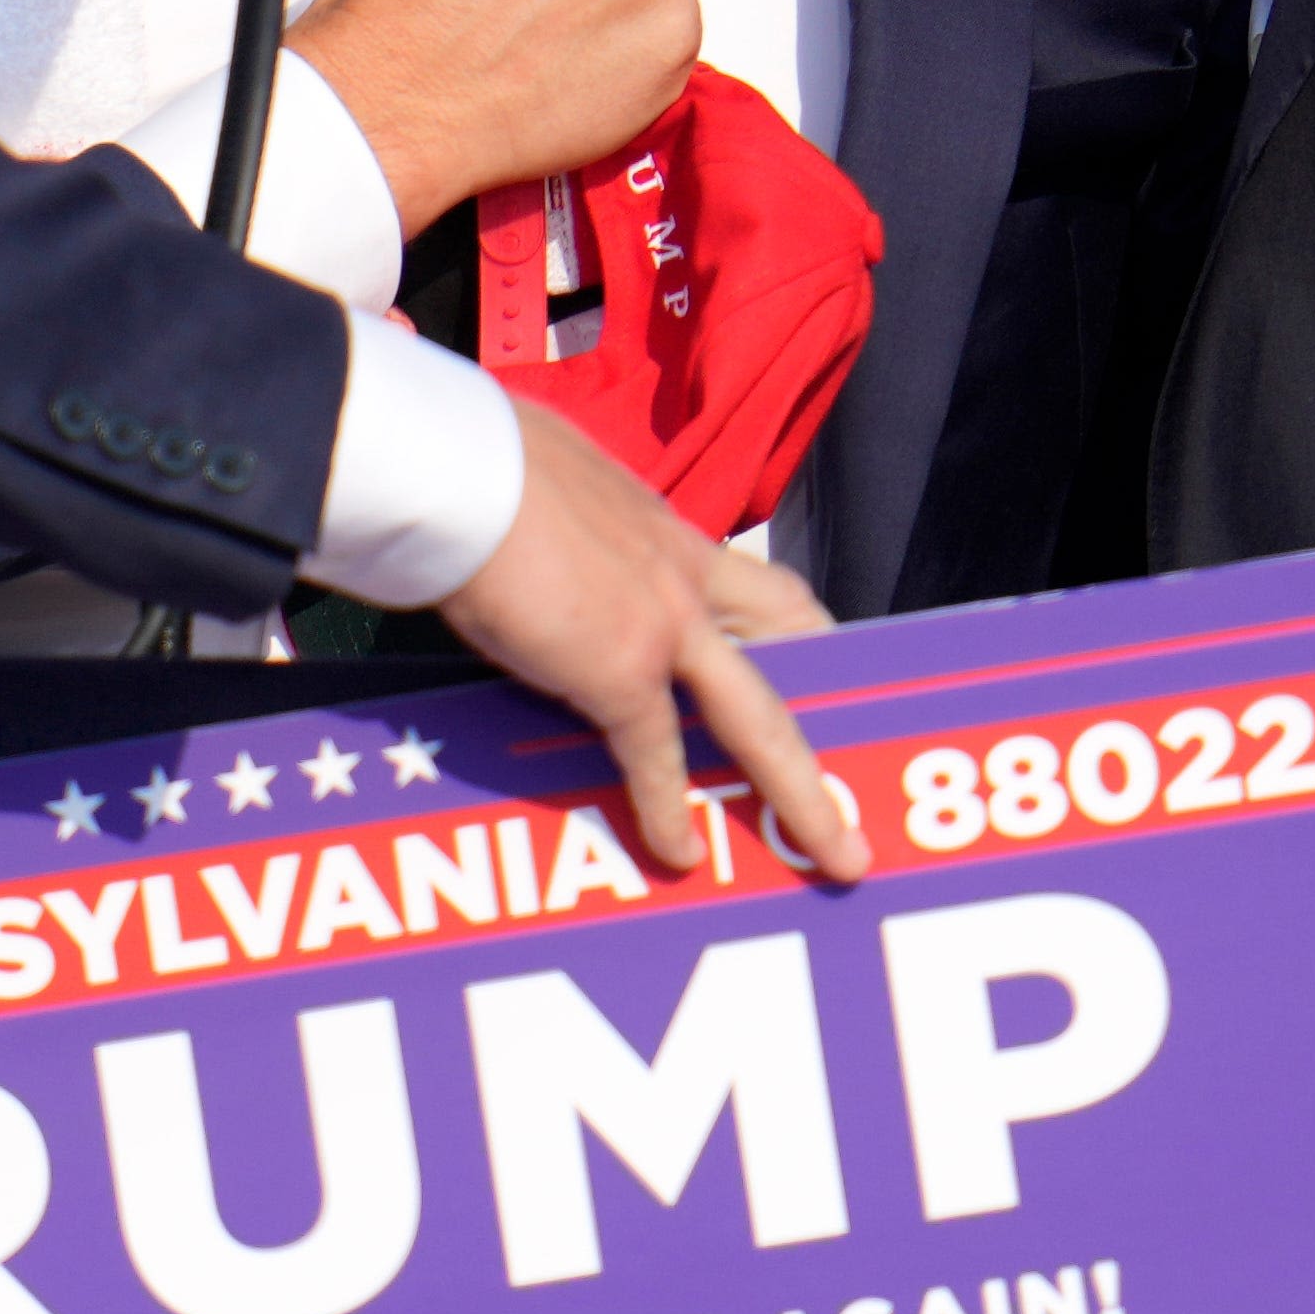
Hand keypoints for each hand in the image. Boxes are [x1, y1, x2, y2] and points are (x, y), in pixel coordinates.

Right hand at [434, 397, 862, 882]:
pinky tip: (678, 854)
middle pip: (793, 650)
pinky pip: (657, 758)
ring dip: (801, 793)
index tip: (815, 674)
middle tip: (859, 777)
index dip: (797, 636)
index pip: (763, 590)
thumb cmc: (478, 459)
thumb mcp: (556, 483)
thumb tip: (537, 540)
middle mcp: (685, 576)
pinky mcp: (620, 669)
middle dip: (828, 713)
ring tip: (835, 854)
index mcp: (669, 532)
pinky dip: (668, 812)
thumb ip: (573, 528)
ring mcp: (665, 625)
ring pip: (761, 722)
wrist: (455, 468)